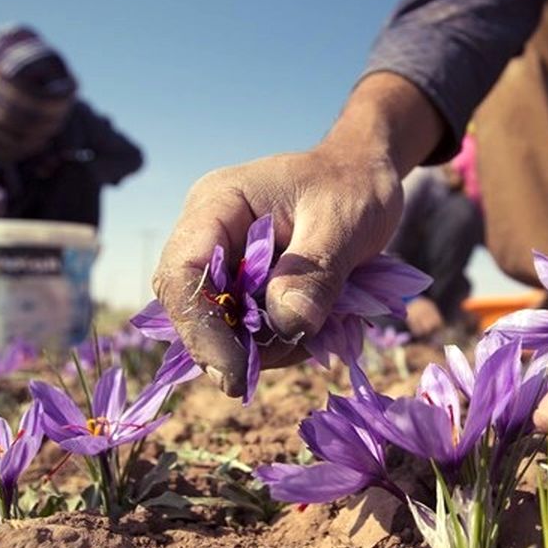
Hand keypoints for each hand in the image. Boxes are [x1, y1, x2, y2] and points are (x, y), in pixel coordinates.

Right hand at [151, 73, 443, 394]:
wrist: (365, 175)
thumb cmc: (354, 187)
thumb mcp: (345, 223)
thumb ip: (314, 272)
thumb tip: (285, 327)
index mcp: (218, 204)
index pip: (182, 272)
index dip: (200, 328)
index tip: (235, 372)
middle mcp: (207, 234)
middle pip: (192, 306)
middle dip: (236, 343)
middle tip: (296, 349)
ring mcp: (223, 262)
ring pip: (220, 327)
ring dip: (266, 345)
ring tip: (321, 326)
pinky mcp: (243, 286)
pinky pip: (246, 329)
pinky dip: (278, 340)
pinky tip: (316, 325)